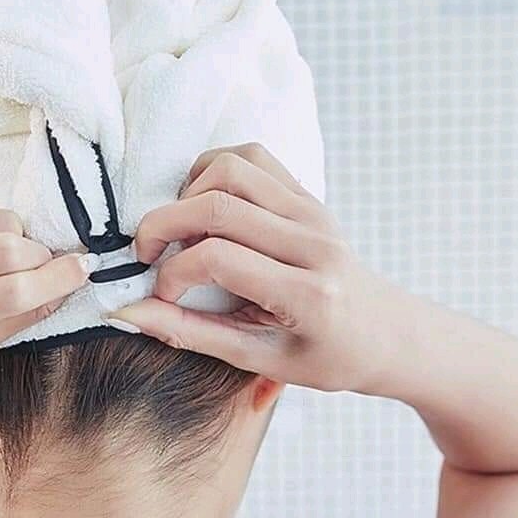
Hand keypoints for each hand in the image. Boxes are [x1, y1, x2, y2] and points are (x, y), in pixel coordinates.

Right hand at [108, 143, 407, 393]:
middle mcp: (312, 242)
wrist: (389, 332)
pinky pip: (252, 156)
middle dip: (163, 223)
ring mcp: (312, 210)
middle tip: (146, 251)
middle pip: (217, 204)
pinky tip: (207, 203)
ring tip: (182, 228)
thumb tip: (128, 312)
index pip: (218, 259)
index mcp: (307, 293)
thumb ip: (191, 333)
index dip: (172, 274)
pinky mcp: (308, 195)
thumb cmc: (328, 355)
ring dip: (188, 192)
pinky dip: (215, 169)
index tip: (161, 294)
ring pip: (230, 167)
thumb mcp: (261, 360)